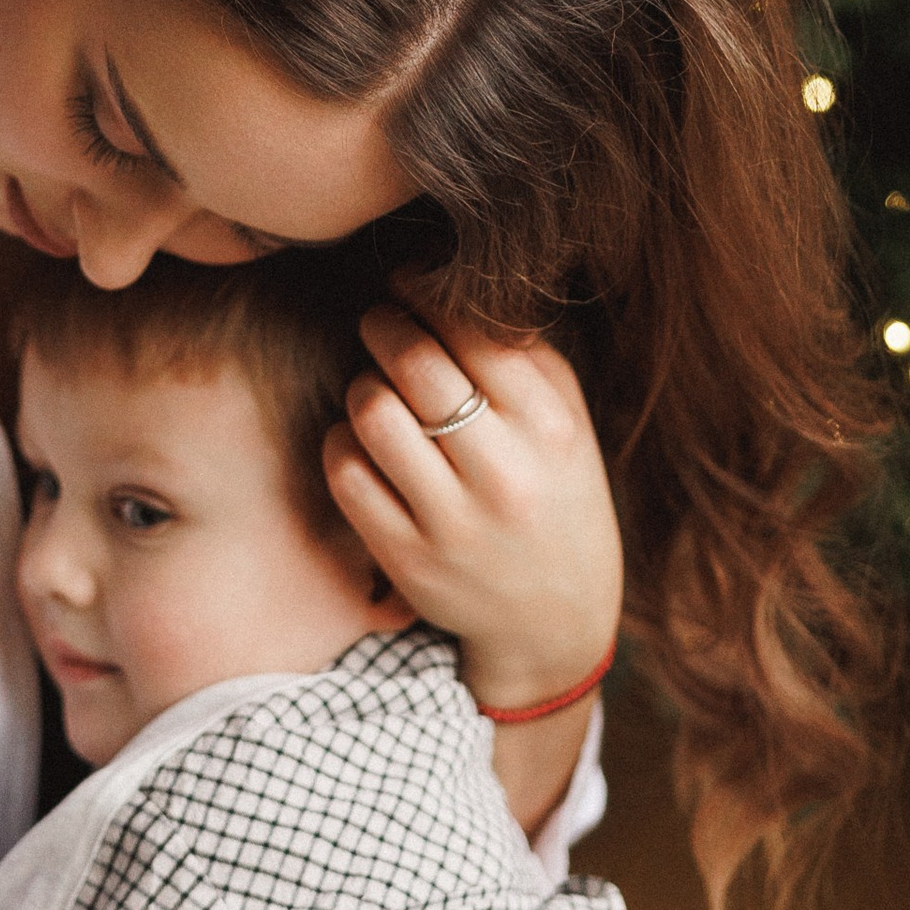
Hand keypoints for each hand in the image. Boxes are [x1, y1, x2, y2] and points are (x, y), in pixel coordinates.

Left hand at [326, 306, 621, 718]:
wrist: (557, 625)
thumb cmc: (555, 499)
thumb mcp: (568, 428)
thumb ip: (524, 356)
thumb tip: (445, 284)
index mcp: (552, 431)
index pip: (475, 332)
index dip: (427, 293)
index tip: (409, 285)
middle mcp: (505, 476)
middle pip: (414, 363)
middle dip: (384, 326)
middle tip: (379, 322)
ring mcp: (452, 523)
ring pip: (372, 413)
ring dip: (362, 386)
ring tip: (375, 388)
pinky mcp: (406, 559)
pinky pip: (346, 473)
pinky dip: (342, 441)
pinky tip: (362, 442)